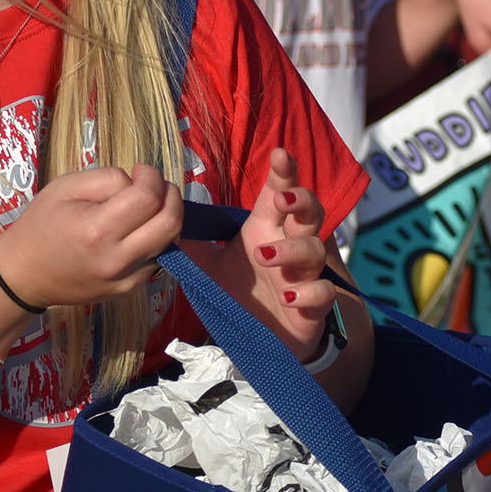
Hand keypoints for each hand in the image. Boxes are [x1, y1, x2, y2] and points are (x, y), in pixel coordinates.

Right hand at [0, 164, 182, 309]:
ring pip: (170, 242)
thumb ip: (108, 179)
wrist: (24, 274)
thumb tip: (138, 184)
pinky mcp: (129, 290)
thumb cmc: (41, 224)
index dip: (152, 177)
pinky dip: (155, 238)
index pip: (148, 199)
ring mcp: (126, 280)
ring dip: (166, 216)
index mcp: (97, 230)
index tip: (139, 170)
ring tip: (145, 205)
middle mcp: (116, 259)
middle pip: (170, 223)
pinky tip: (135, 230)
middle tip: (154, 185)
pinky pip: (158, 258)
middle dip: (170, 196)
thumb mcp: (65, 186)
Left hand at [188, 149, 332, 360]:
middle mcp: (289, 246)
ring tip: (264, 255)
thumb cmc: (239, 292)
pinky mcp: (313, 307)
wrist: (259, 337)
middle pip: (310, 212)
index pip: (279, 193)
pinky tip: (288, 296)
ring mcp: (305, 275)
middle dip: (302, 200)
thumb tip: (167, 216)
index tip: (280, 154)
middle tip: (282, 199)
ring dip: (293, 249)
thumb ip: (191, 242)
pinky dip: (309, 293)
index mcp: (265, 229)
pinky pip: (323, 294)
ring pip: (315, 250)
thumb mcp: (208, 266)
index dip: (284, 173)